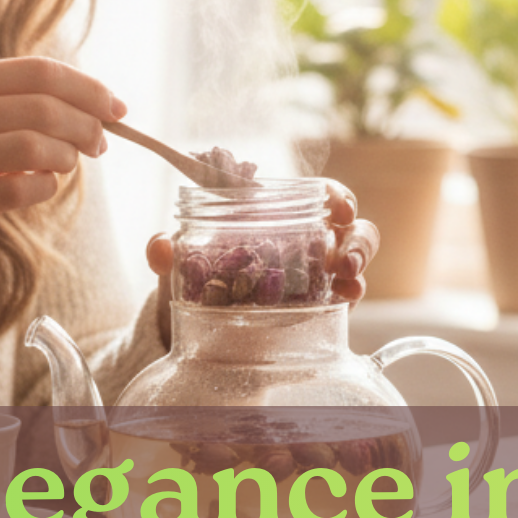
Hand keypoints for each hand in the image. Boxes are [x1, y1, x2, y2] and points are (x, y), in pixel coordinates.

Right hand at [0, 57, 123, 269]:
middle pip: (41, 107)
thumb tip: (90, 104)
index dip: (87, 88)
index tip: (116, 107)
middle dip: (86, 125)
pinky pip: (17, 191)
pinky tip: (43, 188)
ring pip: (32, 147)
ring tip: (67, 165)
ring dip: (66, 158)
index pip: (38, 71)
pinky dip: (44, 189)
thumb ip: (12, 101)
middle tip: (100, 143)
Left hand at [144, 180, 378, 345]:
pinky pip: (348, 294)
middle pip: (351, 227)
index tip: (337, 205)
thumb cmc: (197, 274)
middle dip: (356, 238)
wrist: (195, 323)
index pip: (321, 194)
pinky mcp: (322, 306)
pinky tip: (345, 299)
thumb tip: (160, 246)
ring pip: (355, 257)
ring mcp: (319, 274)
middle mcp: (308, 240)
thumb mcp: (180, 261)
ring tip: (346, 278)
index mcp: (281, 214)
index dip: (336, 195)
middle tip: (342, 256)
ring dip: (358, 262)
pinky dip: (352, 294)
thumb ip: (166, 251)